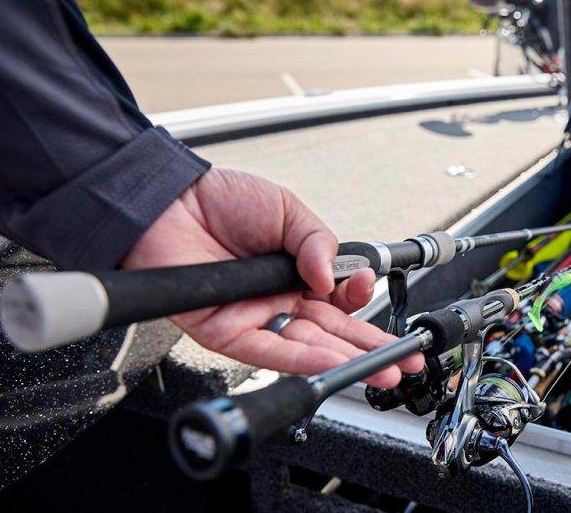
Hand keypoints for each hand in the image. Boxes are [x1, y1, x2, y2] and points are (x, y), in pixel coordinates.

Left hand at [122, 168, 422, 387]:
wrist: (166, 200)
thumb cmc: (219, 199)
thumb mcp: (286, 208)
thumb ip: (318, 241)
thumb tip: (334, 276)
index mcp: (297, 270)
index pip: (339, 298)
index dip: (361, 300)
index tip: (371, 290)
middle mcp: (279, 299)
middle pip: (332, 331)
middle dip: (372, 348)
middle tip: (403, 361)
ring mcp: (256, 317)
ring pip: (308, 348)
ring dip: (346, 361)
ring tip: (381, 372)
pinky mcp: (228, 332)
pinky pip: (270, 352)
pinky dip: (303, 360)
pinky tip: (333, 364)